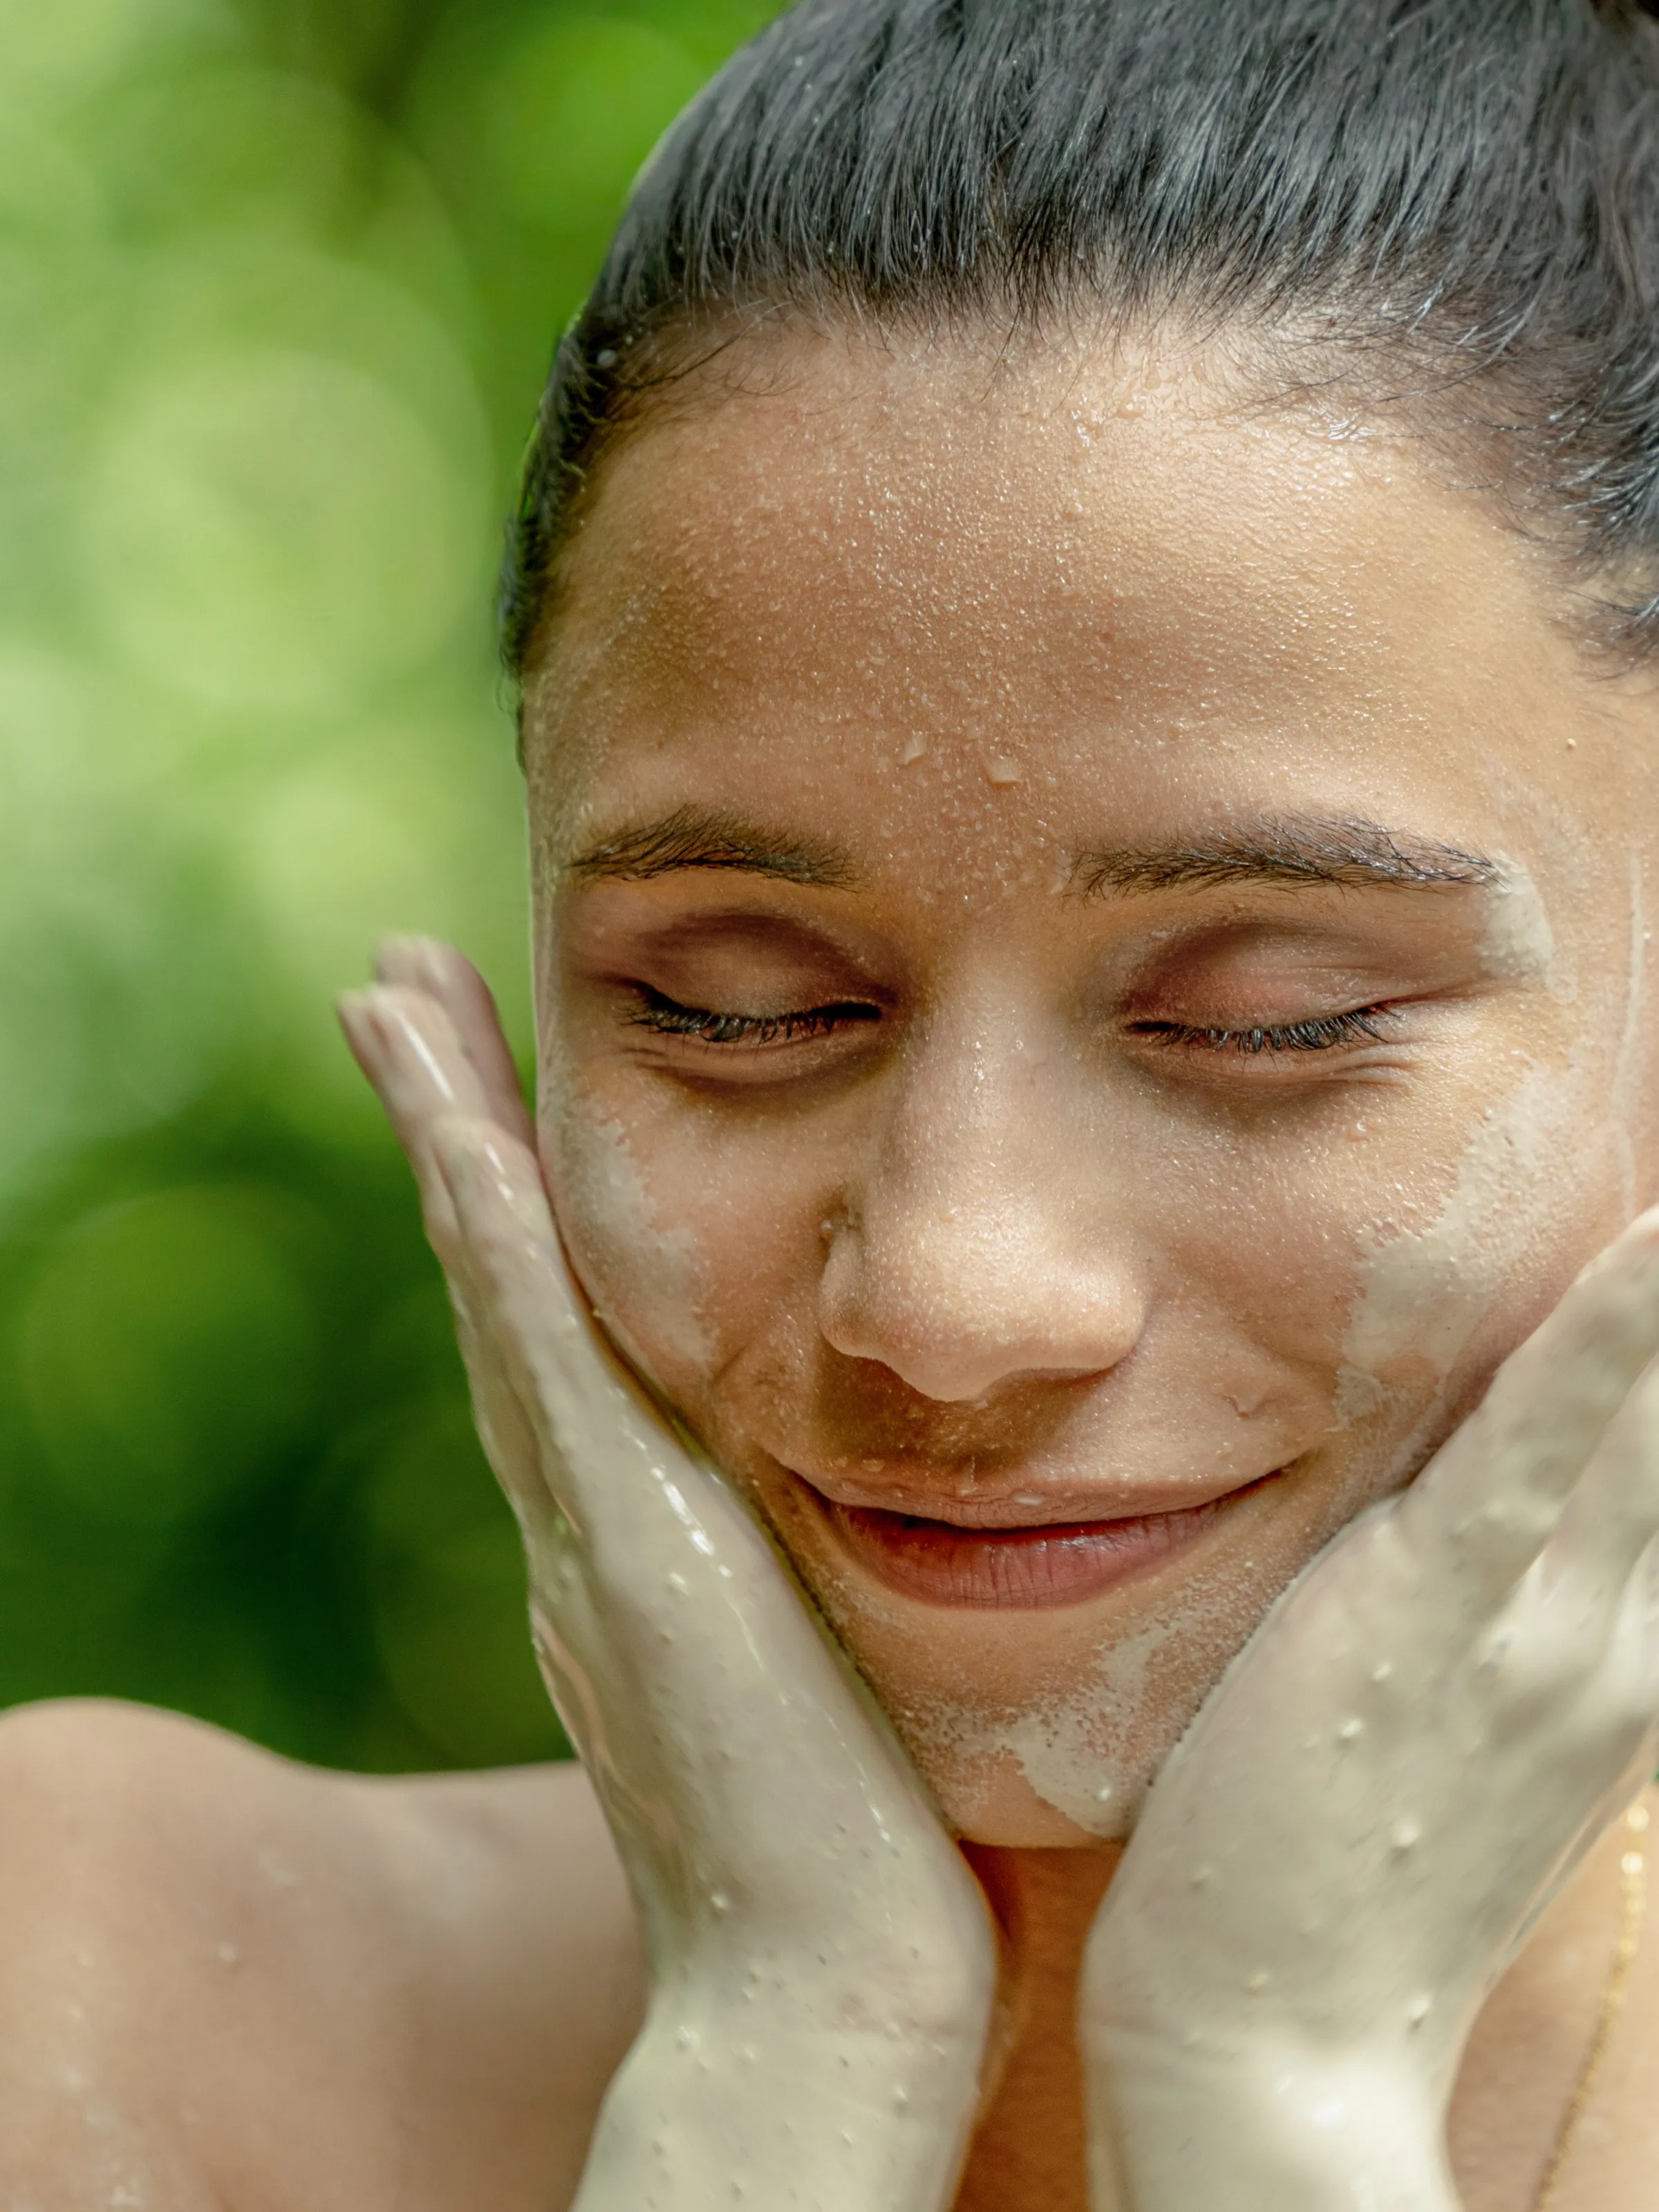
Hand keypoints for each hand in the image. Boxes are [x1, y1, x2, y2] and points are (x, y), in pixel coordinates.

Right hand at [339, 940, 995, 2211]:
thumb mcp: (814, 1645)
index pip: (561, 1326)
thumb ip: (795, 1562)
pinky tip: (459, 1123)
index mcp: (633, 1518)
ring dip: (444, 1131)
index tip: (499, 1088)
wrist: (826, 1977)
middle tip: (405, 990)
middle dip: (453, 1128)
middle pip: (500, 1277)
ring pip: (494, 1281)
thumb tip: (856, 1493)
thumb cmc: (859, 1827)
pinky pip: (533, 1350)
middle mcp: (581, 1499)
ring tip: (393, 991)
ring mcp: (583, 1513)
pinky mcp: (615, 1534)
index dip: (514, 1202)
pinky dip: (487, 1232)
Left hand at [1081, 1213, 1658, 2210]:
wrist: (1272, 2027)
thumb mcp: (1468, 1738)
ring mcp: (1533, 1630)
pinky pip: (1535, 1452)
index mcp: (1619, 1674)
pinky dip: (1604, 1341)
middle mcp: (1614, 1645)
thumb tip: (1511, 1526)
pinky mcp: (1428, 1611)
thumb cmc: (1342, 1871)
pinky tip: (1644, 1245)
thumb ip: (1508, 1632)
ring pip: (1650, 1427)